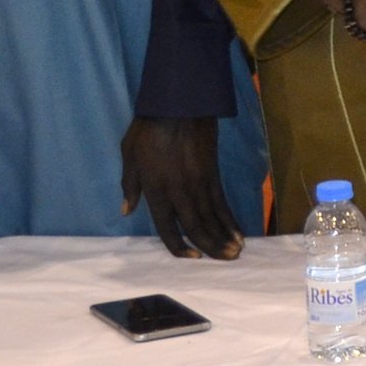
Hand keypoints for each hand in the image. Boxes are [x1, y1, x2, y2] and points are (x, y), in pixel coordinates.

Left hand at [120, 116, 244, 261]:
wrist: (179, 104)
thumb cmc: (149, 129)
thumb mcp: (129, 156)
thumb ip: (130, 185)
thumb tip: (126, 210)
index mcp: (156, 190)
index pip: (168, 227)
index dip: (179, 246)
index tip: (191, 258)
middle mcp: (179, 191)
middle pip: (196, 226)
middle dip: (211, 246)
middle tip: (226, 260)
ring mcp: (199, 183)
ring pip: (212, 217)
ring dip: (225, 236)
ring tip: (236, 252)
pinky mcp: (213, 173)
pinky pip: (222, 201)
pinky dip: (231, 217)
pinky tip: (239, 230)